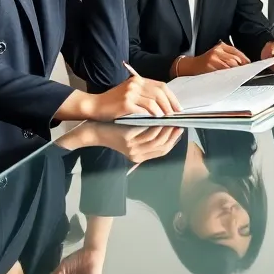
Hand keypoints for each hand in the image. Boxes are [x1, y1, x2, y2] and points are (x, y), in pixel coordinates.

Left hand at [63, 122, 184, 163]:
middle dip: (173, 135)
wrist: (93, 130)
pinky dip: (156, 125)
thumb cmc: (114, 130)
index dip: (173, 140)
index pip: (163, 151)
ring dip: (166, 129)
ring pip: (156, 140)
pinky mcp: (128, 139)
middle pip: (162, 146)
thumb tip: (167, 126)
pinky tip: (159, 116)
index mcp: (139, 156)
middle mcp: (137, 155)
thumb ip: (147, 136)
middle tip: (178, 123)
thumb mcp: (132, 136)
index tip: (179, 129)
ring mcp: (132, 148)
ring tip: (170, 118)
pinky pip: (147, 133)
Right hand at [87, 69, 178, 118]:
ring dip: (163, 110)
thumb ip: (145, 94)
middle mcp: (135, 83)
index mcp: (138, 79)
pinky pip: (144, 109)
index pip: (161, 86)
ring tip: (167, 118)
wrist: (94, 106)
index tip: (178, 107)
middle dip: (170, 104)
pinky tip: (156, 119)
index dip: (172, 97)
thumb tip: (165, 104)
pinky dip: (153, 114)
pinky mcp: (126, 103)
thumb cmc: (113, 102)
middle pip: (160, 92)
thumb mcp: (130, 93)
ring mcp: (130, 92)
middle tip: (176, 114)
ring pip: (154, 101)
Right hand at [181, 42, 251, 74]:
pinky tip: (229, 78)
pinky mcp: (209, 65)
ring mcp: (213, 58)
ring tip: (238, 77)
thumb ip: (229, 58)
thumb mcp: (217, 56)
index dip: (244, 60)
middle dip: (241, 68)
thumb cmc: (205, 63)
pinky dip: (227, 75)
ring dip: (235, 72)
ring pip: (230, 65)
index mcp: (221, 46)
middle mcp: (217, 50)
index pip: (237, 52)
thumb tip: (244, 65)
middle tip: (244, 74)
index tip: (249, 66)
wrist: (190, 66)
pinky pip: (222, 72)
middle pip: (235, 60)